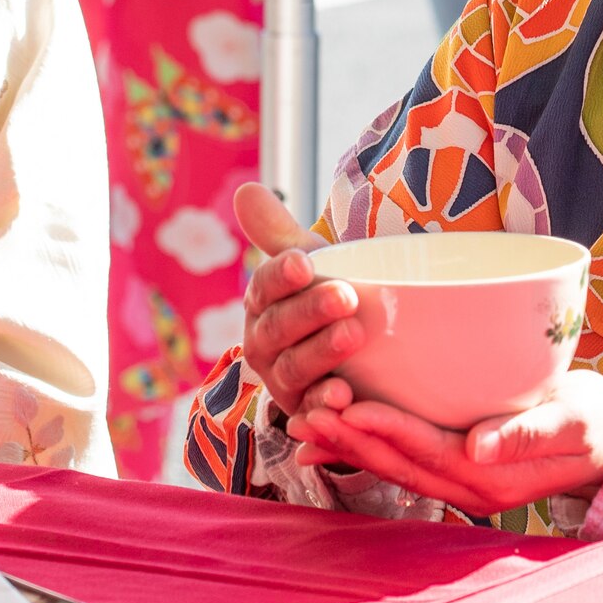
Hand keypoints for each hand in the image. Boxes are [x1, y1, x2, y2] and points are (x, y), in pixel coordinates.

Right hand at [236, 183, 362, 418]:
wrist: (357, 354)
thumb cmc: (328, 299)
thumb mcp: (311, 265)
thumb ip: (278, 233)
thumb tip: (245, 188)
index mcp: (262, 303)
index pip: (264, 286)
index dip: (281, 275)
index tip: (303, 262)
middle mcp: (263, 344)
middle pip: (278, 329)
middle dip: (309, 312)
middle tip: (346, 296)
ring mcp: (282, 382)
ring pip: (294, 369)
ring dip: (321, 353)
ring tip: (353, 334)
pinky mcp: (305, 414)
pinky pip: (310, 414)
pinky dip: (323, 407)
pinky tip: (344, 396)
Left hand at [286, 368, 602, 516]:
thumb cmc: (594, 422)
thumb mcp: (575, 421)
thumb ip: (528, 435)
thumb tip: (480, 447)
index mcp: (496, 475)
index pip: (432, 451)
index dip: (390, 431)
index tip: (351, 408)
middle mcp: (470, 486)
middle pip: (402, 464)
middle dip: (353, 440)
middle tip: (307, 414)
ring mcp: (460, 480)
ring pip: (396, 466)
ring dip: (350, 446)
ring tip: (305, 423)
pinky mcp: (454, 465)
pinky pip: (403, 461)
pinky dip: (366, 448)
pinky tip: (332, 434)